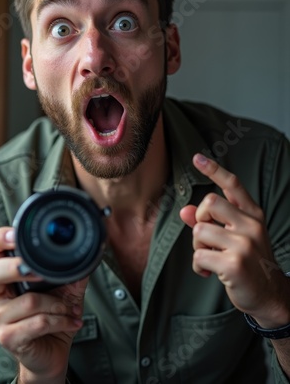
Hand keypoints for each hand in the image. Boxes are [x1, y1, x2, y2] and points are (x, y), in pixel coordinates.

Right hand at [0, 227, 85, 382]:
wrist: (51, 351)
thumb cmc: (51, 315)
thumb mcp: (64, 286)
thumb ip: (69, 267)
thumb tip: (86, 251)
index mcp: (2, 274)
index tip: (15, 236)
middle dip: (18, 268)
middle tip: (42, 273)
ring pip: (29, 300)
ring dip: (58, 304)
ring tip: (69, 309)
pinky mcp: (8, 338)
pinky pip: (39, 322)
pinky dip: (61, 320)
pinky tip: (70, 321)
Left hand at [180, 154, 289, 327]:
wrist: (269, 296)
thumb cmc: (248, 262)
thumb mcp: (234, 237)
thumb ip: (210, 222)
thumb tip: (184, 210)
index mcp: (252, 215)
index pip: (233, 185)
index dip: (214, 170)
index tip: (196, 157)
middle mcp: (251, 225)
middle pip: (209, 203)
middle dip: (200, 220)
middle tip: (207, 238)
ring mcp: (244, 244)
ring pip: (199, 231)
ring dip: (197, 247)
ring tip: (210, 259)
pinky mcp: (234, 264)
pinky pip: (199, 255)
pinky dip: (197, 266)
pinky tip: (209, 273)